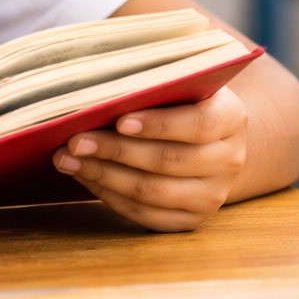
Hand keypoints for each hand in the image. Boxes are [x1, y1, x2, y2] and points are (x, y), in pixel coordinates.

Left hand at [51, 86, 247, 231]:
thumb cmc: (181, 99)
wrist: (209, 140)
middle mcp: (229, 160)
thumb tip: (99, 82)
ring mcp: (212, 195)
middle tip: (74, 140)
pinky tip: (84, 175)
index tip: (119, 120)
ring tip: (67, 159)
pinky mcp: (190, 219)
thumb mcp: (180, 80)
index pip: (198, 125)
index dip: (158, 124)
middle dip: (115, 150)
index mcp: (230, 118)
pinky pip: (144, 214)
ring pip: (152, 191)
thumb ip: (154, 79)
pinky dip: (108, 195)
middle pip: (168, 160)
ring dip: (103, 175)